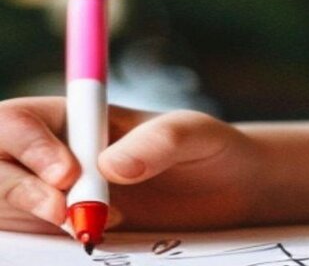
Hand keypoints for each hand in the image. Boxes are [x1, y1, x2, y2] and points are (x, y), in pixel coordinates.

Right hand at [0, 97, 265, 233]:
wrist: (227, 196)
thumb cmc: (209, 150)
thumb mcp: (197, 134)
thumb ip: (160, 140)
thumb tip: (111, 167)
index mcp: (74, 118)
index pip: (16, 121)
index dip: (28, 147)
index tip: (68, 174)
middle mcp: (48, 159)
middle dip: (15, 190)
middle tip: (67, 215)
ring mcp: (45, 201)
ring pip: (1, 209)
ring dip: (27, 221)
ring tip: (87, 233)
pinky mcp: (52, 240)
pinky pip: (22, 244)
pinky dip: (35, 248)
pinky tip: (77, 249)